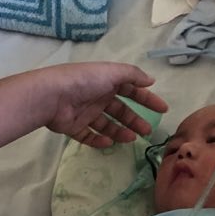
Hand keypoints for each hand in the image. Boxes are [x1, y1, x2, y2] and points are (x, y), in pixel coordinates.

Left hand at [31, 62, 168, 148]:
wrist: (52, 96)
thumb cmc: (84, 81)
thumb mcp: (112, 72)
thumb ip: (133, 75)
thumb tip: (151, 80)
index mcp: (106, 81)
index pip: (132, 90)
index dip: (147, 99)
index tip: (162, 110)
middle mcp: (97, 96)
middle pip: (120, 110)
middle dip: (135, 120)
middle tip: (148, 132)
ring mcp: (85, 112)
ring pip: (107, 125)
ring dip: (120, 132)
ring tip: (131, 139)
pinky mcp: (74, 127)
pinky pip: (88, 136)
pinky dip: (98, 141)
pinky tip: (108, 144)